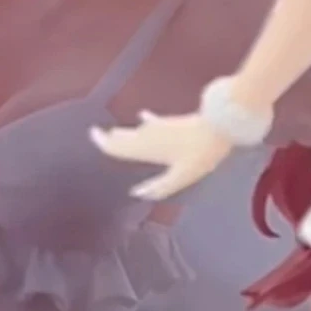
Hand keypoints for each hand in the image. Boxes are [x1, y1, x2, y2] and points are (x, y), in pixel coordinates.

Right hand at [90, 111, 231, 200]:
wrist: (218, 125)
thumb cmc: (199, 154)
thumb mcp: (180, 177)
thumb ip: (158, 187)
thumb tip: (137, 194)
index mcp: (145, 149)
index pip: (116, 146)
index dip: (102, 142)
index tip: (92, 136)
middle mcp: (147, 135)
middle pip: (123, 137)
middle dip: (110, 138)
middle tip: (100, 137)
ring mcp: (158, 126)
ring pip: (135, 130)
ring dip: (125, 132)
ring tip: (116, 133)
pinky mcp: (170, 121)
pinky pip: (152, 122)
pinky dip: (146, 121)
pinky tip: (143, 116)